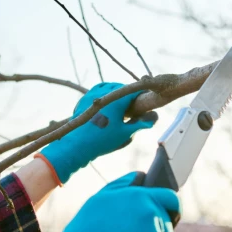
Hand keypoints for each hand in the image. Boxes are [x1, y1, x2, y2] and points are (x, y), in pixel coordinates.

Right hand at [26, 172, 179, 231]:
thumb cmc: (87, 231)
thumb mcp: (100, 199)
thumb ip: (124, 185)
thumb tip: (141, 177)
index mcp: (142, 198)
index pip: (171, 198)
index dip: (171, 205)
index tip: (169, 210)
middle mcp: (153, 216)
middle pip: (166, 222)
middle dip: (154, 227)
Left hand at [36, 83, 156, 184]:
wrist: (77, 145)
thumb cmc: (103, 140)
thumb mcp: (125, 133)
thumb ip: (140, 124)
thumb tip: (154, 118)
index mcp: (117, 99)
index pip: (134, 91)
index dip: (142, 94)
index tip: (148, 98)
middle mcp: (105, 92)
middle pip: (121, 87)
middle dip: (129, 93)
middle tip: (136, 101)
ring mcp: (92, 95)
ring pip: (109, 86)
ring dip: (117, 91)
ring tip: (122, 100)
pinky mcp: (83, 99)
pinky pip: (97, 91)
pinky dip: (105, 93)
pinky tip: (107, 102)